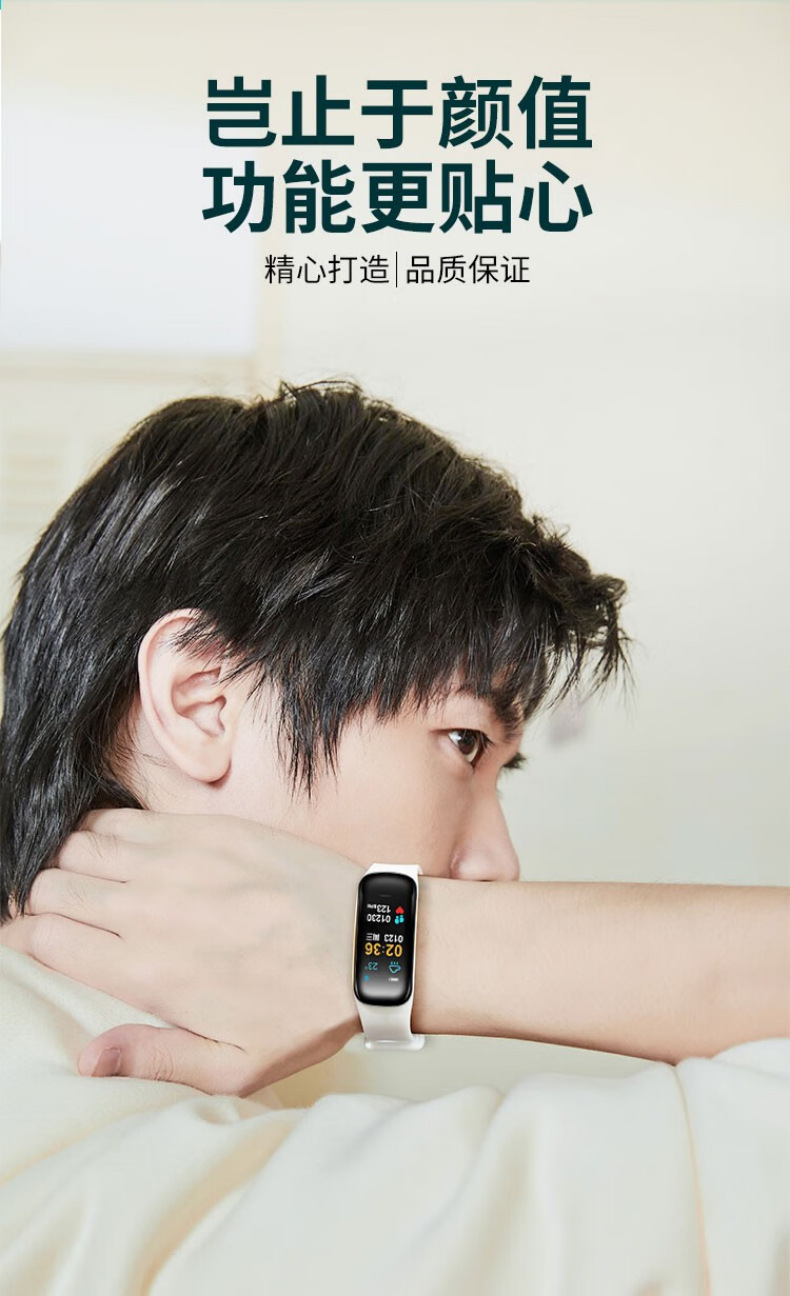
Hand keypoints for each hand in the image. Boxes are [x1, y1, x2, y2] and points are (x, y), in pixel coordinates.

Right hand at [0, 810, 363, 1094]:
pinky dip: (103, 828)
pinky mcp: (207, 828)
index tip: (24, 937)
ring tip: (78, 879)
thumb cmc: (305, 1011)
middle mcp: (151, 908)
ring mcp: (178, 859)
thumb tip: (84, 1059)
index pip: (49, 939)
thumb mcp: (235, 1068)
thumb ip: (153, 1058)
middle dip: (39, 898)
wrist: (369, 942)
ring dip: (68, 860)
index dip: (23, 935)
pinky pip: (129, 818)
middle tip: (52, 911)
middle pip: (55, 885)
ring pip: (83, 844)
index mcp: (148, 971)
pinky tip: (111, 846)